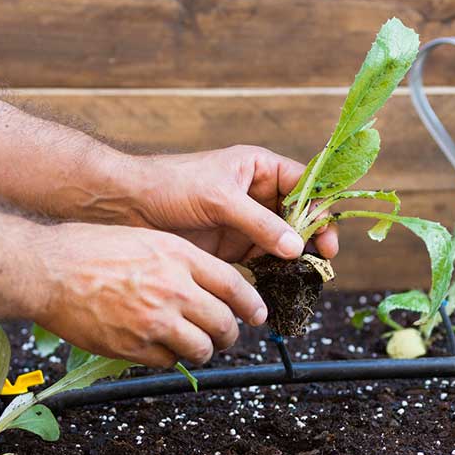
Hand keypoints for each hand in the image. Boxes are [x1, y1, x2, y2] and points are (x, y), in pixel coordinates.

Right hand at [32, 222, 267, 366]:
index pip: (234, 286)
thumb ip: (182, 261)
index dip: (251, 304)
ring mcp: (155, 320)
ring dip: (203, 351)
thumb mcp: (147, 238)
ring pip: (201, 348)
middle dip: (229, 334)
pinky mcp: (134, 346)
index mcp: (179, 256)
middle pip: (224, 323)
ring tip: (196, 347)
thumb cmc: (92, 249)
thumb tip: (210, 285)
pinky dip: (170, 359)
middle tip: (225, 335)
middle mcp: (173, 289)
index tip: (257, 314)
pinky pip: (169, 362)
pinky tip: (160, 348)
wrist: (49, 270)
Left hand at [122, 145, 338, 262]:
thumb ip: (259, 224)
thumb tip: (297, 247)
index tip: (327, 235)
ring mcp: (247, 222)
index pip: (305, 184)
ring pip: (286, 241)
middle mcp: (259, 194)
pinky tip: (281, 286)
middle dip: (314, 237)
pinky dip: (275, 274)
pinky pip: (264, 261)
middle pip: (302, 215)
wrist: (127, 206)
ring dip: (297, 259)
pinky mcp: (234, 247)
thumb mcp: (219, 199)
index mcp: (259, 168)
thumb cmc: (171, 185)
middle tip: (322, 261)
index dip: (321, 207)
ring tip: (305, 278)